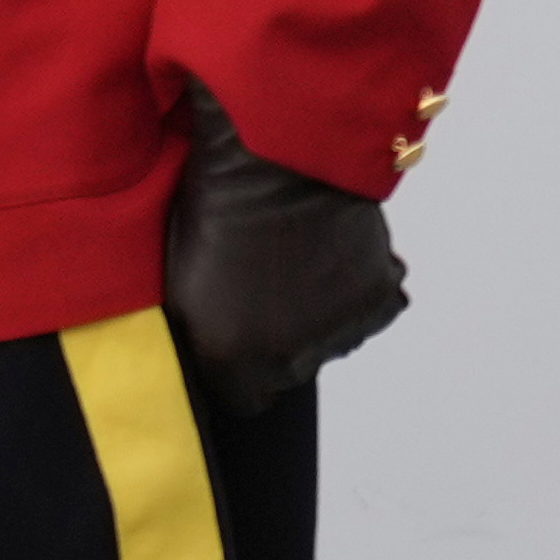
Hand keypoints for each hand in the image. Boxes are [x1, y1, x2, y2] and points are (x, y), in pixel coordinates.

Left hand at [163, 86, 407, 413]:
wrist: (275, 159)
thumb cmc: (211, 210)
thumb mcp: (179, 282)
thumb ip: (197, 337)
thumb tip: (209, 361)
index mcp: (235, 358)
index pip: (242, 400)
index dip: (234, 370)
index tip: (228, 338)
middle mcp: (294, 359)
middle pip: (285, 371)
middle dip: (274, 341)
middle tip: (258, 285)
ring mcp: (341, 329)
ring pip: (329, 338)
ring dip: (315, 313)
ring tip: (292, 260)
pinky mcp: (380, 297)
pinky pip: (366, 306)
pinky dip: (350, 285)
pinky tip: (325, 249)